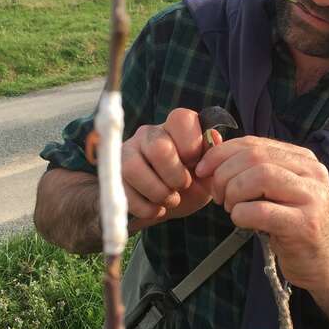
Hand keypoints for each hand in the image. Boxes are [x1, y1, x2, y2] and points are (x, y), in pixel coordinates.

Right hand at [123, 108, 220, 228]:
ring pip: (133, 168)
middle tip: (182, 187)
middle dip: (174, 175)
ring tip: (170, 200)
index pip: (182, 119)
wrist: (166, 205)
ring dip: (158, 192)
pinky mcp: (114, 174)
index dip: (192, 146)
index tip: (196, 164)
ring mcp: (128, 152)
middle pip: (158, 147)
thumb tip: (213, 139)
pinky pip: (122, 190)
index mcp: (175, 127)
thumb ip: (213, 156)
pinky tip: (157, 209)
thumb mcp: (208, 173)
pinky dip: (146, 208)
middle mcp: (149, 133)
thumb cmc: (190, 183)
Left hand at [195, 135, 328, 291]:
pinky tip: (241, 221)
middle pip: (254, 157)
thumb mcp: (274, 190)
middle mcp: (312, 172)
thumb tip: (212, 143)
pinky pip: (260, 211)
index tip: (203, 170)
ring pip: (259, 177)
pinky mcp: (306, 225)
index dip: (221, 154)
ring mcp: (312, 198)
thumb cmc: (290, 225)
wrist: (323, 264)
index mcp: (303, 159)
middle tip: (217, 195)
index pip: (255, 143)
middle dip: (224, 175)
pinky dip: (240, 214)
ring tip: (231, 208)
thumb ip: (249, 167)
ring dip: (233, 193)